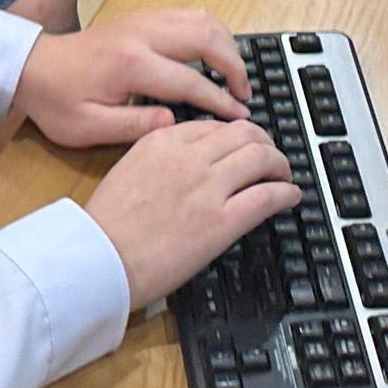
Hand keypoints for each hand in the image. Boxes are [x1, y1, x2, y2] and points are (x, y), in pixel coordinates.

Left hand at [13, 8, 251, 144]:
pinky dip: (211, 32)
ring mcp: (145, 19)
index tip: (240, 117)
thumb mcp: (88, 128)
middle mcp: (143, 34)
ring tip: (234, 75)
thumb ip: (135, 127)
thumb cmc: (58, 102)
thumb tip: (176, 123)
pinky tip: (214, 54)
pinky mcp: (144, 16)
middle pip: (206, 37)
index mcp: (130, 64)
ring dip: (226, 44)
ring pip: (202, 19)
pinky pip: (190, 15)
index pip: (190, 80)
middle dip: (234, 65)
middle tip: (244, 94)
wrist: (32, 66)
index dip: (219, 100)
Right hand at [84, 117, 303, 311]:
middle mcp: (190, 157)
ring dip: (280, 164)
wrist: (97, 262)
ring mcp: (208, 187)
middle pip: (245, 133)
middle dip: (264, 142)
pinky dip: (286, 192)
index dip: (235, 134)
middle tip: (270, 155)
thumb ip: (158, 158)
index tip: (241, 145)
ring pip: (262, 157)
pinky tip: (290, 196)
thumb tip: (184, 162)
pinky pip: (267, 196)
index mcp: (162, 141)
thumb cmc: (103, 227)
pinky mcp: (222, 221)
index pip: (213, 125)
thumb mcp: (126, 171)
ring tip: (284, 174)